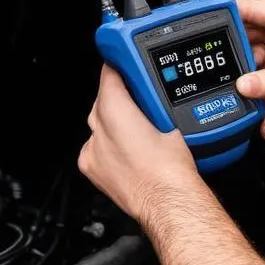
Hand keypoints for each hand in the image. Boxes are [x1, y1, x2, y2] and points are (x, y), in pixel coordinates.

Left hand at [79, 65, 203, 221]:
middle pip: (102, 100)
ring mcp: (93, 150)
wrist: (167, 202)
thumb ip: (156, 102)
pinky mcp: (91, 168)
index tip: (124, 61)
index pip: (109, 75)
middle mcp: (98, 129)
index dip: (119, 66)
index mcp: (115, 111)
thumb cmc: (171, 169)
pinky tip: (127, 147)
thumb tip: (153, 93)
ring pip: (97, 123)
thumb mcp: (173, 121)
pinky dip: (107, 143)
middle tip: (138, 95)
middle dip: (118, 95)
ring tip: (137, 124)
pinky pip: (95, 145)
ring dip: (112, 120)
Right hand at [232, 0, 264, 141]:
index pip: (236, 19)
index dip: (218, 28)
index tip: (204, 41)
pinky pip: (255, 109)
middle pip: (233, 57)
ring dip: (247, 95)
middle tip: (235, 76)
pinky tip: (264, 118)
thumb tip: (227, 4)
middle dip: (232, 69)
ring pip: (242, 86)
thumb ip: (260, 14)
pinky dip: (256, 117)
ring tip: (258, 95)